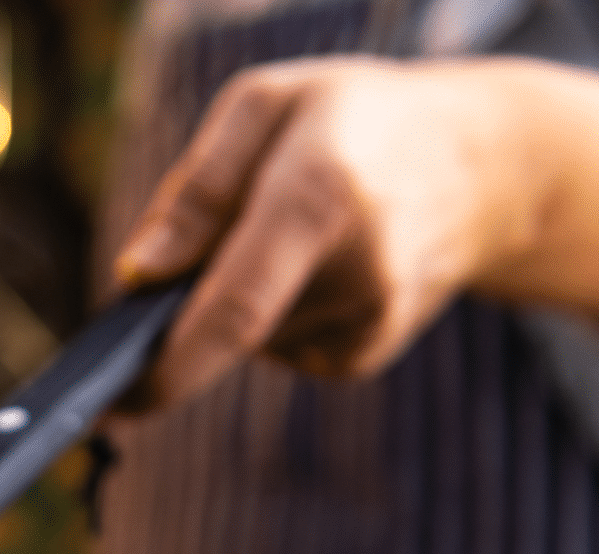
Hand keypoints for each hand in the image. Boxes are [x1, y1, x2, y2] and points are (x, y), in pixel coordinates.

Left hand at [110, 56, 598, 411]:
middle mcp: (356, 272)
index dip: (167, 365)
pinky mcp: (362, 354)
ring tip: (285, 228)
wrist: (486, 166)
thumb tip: (136, 274)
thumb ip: (195, 191)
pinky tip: (310, 264)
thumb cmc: (355, 121)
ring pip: (240, 334)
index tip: (111, 404)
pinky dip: (265, 311)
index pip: (234, 307)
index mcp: (320, 197)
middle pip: (222, 322)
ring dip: (230, 293)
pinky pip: (270, 343)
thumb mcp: (265, 105)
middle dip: (180, 301)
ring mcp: (367, 323)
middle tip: (201, 243)